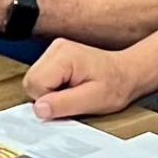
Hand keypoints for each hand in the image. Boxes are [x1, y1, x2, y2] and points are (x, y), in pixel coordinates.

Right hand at [24, 39, 142, 118]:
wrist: (126, 74)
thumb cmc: (115, 85)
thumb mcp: (92, 100)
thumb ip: (64, 104)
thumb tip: (39, 109)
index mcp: (64, 56)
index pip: (34, 84)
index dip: (49, 101)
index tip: (69, 101)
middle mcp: (56, 48)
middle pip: (31, 81)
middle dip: (48, 97)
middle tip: (72, 97)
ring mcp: (54, 50)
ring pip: (34, 81)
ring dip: (51, 93)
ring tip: (74, 91)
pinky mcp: (55, 57)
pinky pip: (41, 79)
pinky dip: (53, 88)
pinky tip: (70, 87)